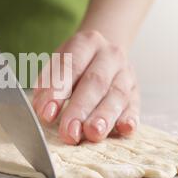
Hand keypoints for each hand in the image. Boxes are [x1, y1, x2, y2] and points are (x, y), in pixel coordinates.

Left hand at [33, 30, 139, 144]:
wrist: (105, 53)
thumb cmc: (75, 64)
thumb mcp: (56, 64)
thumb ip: (47, 85)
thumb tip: (41, 109)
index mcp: (86, 43)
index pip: (71, 66)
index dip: (58, 91)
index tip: (47, 113)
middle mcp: (109, 55)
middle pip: (95, 82)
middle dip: (80, 109)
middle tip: (69, 131)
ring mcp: (126, 74)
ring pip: (117, 95)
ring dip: (104, 117)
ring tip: (93, 133)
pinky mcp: (136, 93)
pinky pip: (135, 106)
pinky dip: (130, 118)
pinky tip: (125, 129)